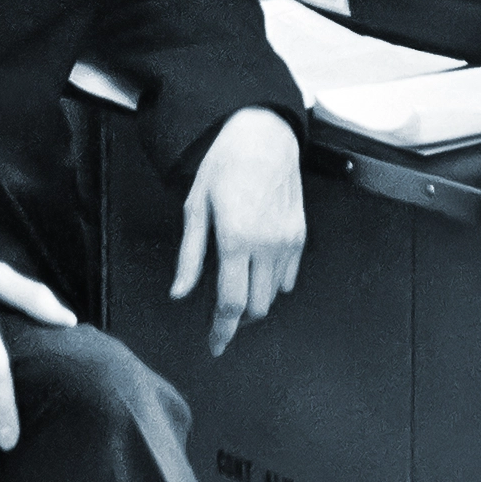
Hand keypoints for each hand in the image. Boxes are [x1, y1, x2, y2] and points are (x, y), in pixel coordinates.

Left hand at [169, 106, 305, 356]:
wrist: (262, 135)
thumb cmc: (224, 164)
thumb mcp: (195, 206)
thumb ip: (189, 256)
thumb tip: (180, 293)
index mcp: (236, 239)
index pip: (230, 304)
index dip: (221, 332)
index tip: (214, 346)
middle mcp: (266, 245)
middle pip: (255, 307)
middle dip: (236, 319)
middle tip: (219, 316)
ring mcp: (288, 242)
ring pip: (274, 296)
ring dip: (254, 301)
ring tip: (235, 287)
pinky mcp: (300, 235)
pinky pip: (289, 277)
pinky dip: (272, 283)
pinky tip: (256, 270)